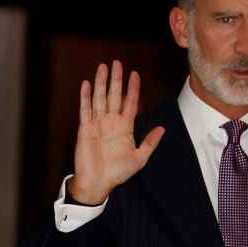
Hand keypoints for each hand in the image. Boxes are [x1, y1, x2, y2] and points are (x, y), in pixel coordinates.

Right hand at [69, 61, 164, 204]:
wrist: (98, 183)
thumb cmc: (117, 173)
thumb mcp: (140, 158)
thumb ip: (150, 142)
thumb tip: (162, 128)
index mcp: (125, 127)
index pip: (130, 103)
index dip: (133, 89)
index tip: (135, 74)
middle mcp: (111, 122)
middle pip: (114, 95)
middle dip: (116, 79)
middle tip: (117, 63)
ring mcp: (98, 124)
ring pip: (100, 98)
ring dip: (101, 82)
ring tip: (102, 67)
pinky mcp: (85, 129)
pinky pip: (85, 109)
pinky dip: (85, 97)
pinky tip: (86, 84)